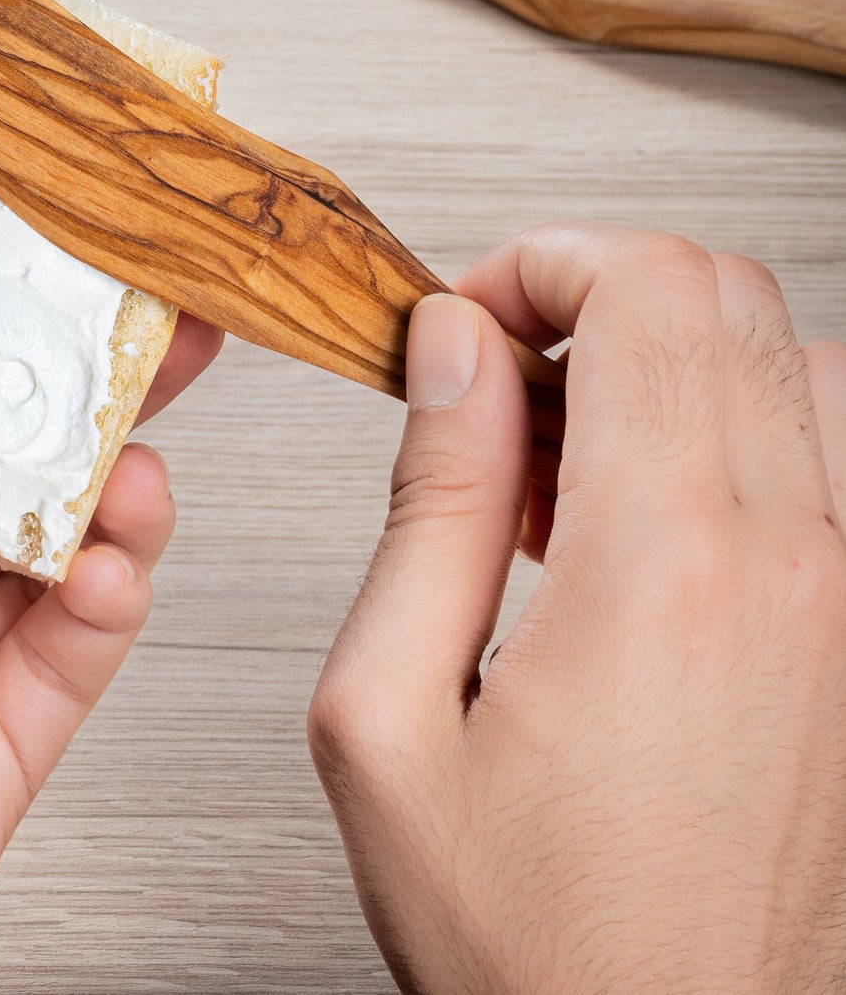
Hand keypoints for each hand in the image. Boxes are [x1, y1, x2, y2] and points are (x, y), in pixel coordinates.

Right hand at [308, 225, 845, 993]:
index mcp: (667, 568)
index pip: (647, 287)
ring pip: (791, 362)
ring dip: (664, 364)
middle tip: (497, 376)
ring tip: (563, 460)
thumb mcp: (389, 714)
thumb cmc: (530, 936)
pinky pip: (828, 460)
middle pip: (725, 296)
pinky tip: (638, 524)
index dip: (539, 264)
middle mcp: (798, 567)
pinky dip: (730, 435)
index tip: (467, 321)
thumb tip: (452, 355)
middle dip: (591, 293)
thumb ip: (430, 504)